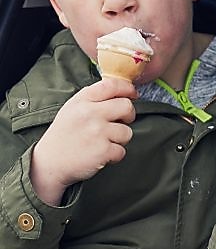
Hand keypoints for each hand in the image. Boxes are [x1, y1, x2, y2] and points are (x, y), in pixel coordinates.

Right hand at [30, 78, 136, 204]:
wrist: (48, 163)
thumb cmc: (64, 136)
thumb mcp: (72, 109)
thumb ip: (94, 99)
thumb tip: (122, 93)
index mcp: (81, 101)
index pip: (111, 85)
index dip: (127, 89)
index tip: (133, 94)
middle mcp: (89, 113)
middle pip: (126, 106)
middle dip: (128, 115)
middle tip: (119, 123)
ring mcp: (97, 132)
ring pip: (127, 131)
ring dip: (119, 140)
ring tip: (102, 142)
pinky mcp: (103, 150)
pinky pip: (122, 150)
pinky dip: (114, 155)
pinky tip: (100, 154)